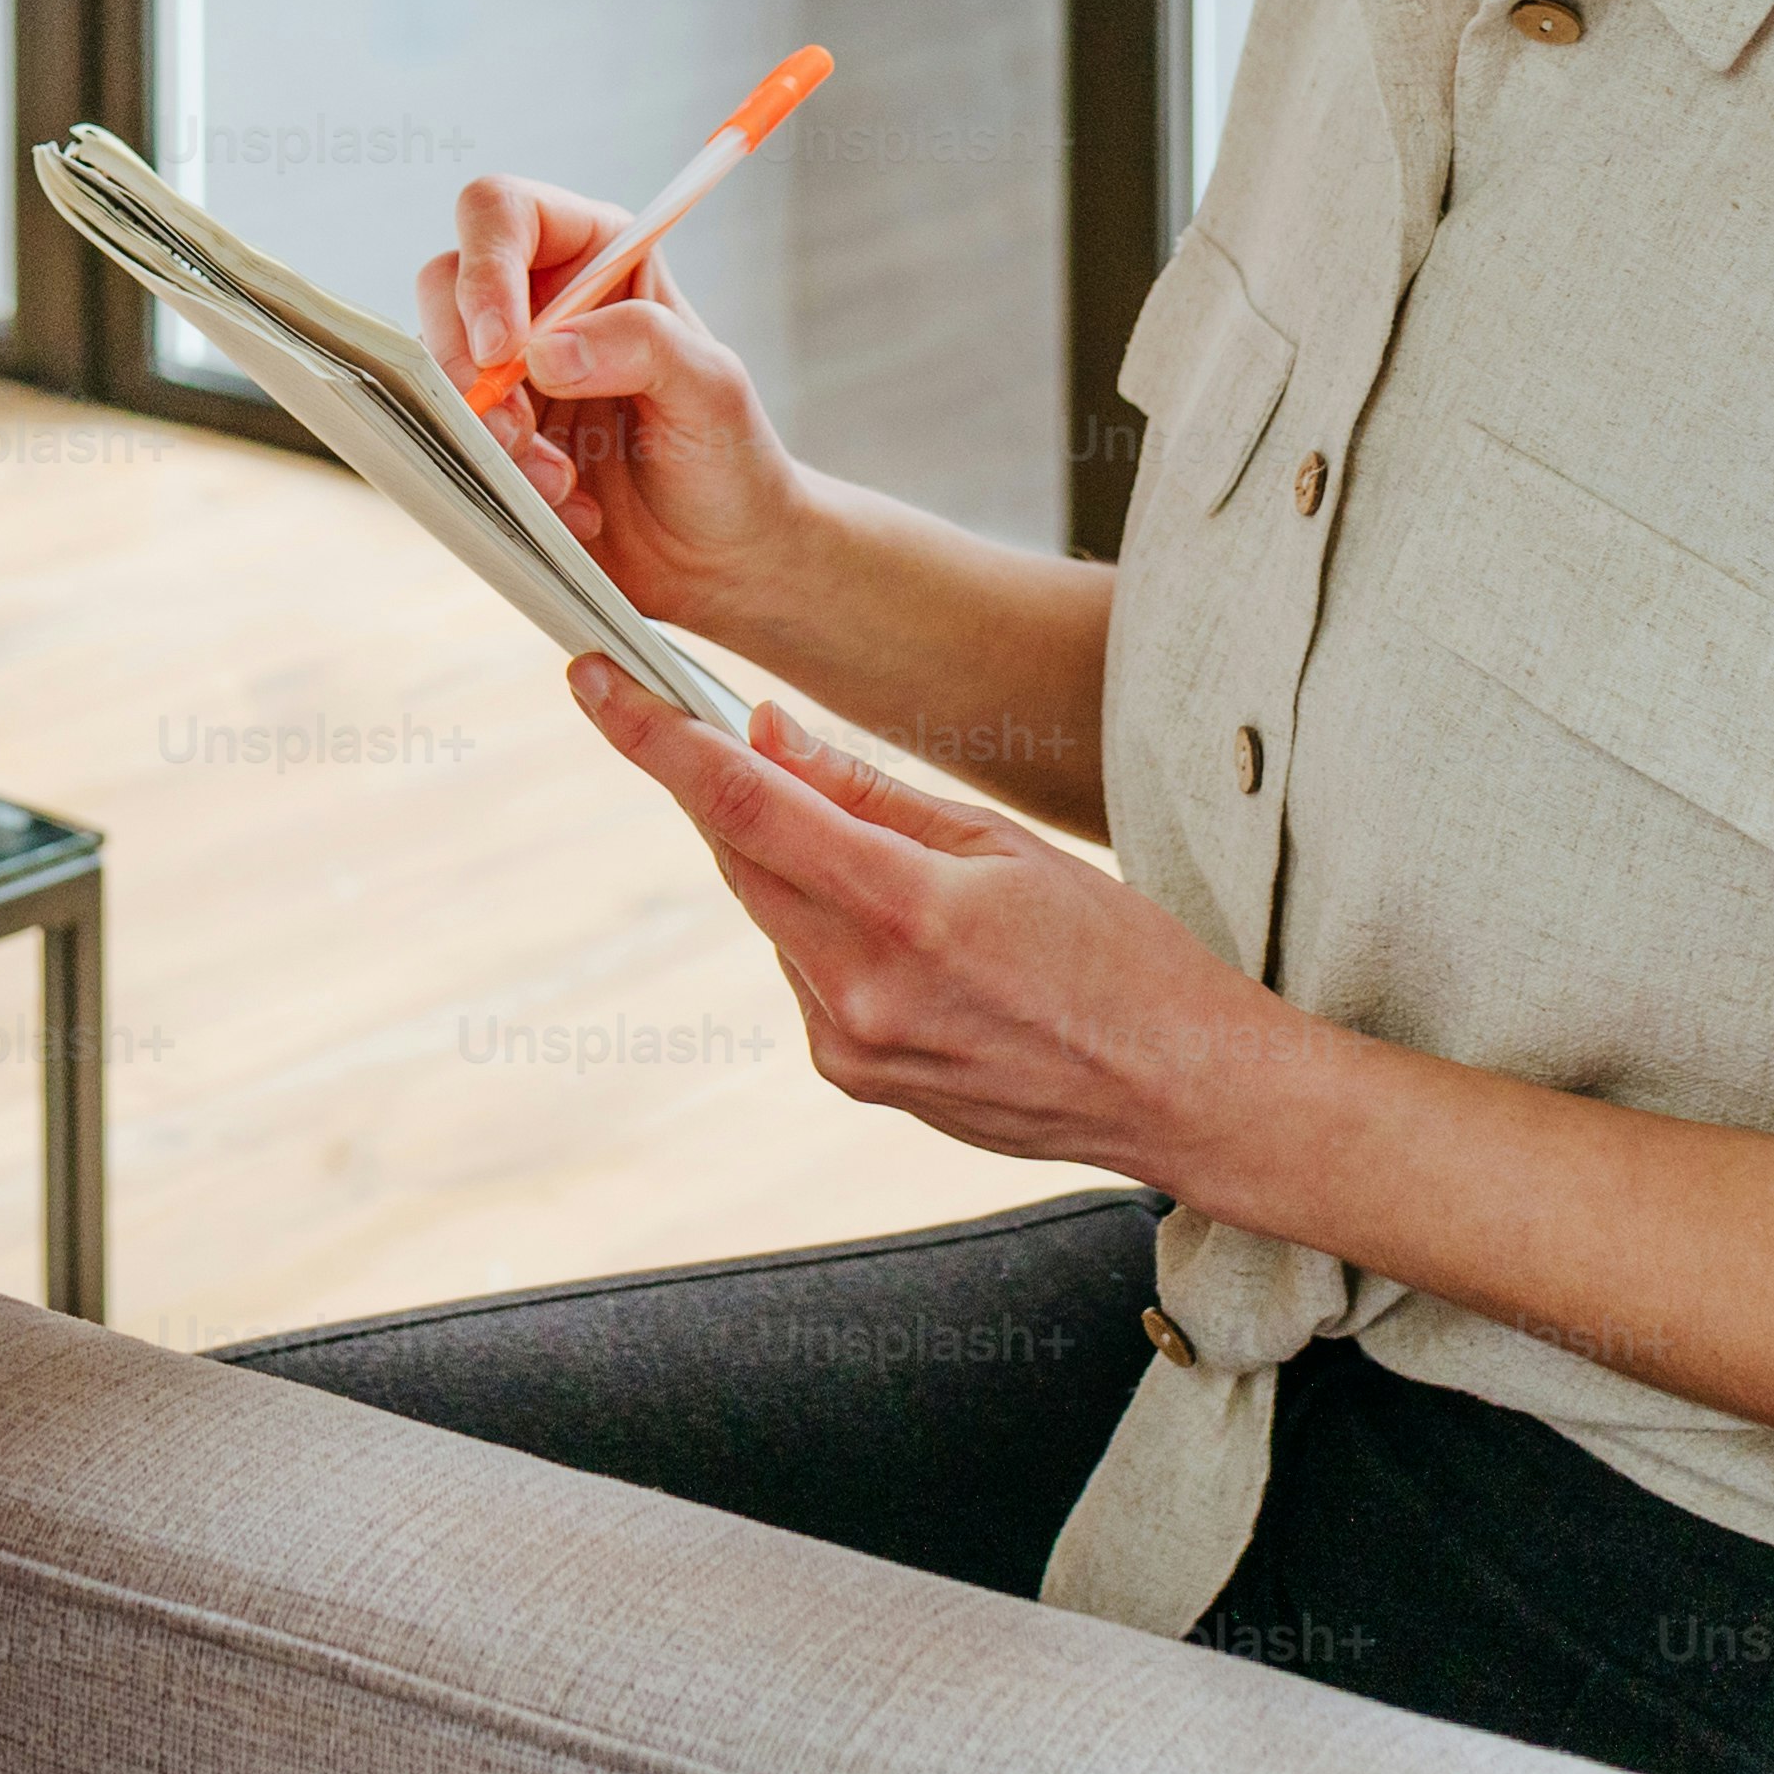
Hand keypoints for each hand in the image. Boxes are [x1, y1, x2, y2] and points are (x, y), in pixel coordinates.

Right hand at [413, 173, 812, 642]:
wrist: (717, 558)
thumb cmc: (728, 457)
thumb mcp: (712, 390)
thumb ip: (645, 344)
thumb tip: (545, 348)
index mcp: (596, 256)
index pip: (504, 212)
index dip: (487, 266)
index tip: (503, 347)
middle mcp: (539, 303)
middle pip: (444, 284)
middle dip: (465, 364)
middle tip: (515, 430)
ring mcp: (505, 374)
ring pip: (436, 371)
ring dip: (486, 435)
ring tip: (561, 483)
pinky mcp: (487, 438)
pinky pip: (447, 442)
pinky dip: (494, 481)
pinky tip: (562, 508)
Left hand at [566, 655, 1314, 1187]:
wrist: (1179, 1093)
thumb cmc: (1118, 953)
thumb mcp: (1001, 843)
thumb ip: (867, 790)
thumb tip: (759, 731)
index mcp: (903, 913)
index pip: (739, 804)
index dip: (653, 736)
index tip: (594, 680)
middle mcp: (857, 991)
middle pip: (739, 854)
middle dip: (727, 785)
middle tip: (728, 724)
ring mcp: (848, 1048)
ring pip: (770, 913)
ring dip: (790, 861)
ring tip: (894, 859)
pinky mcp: (851, 1078)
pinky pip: (803, 971)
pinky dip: (823, 927)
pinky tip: (908, 933)